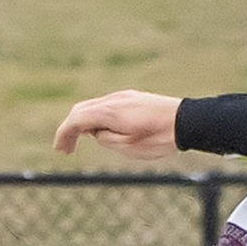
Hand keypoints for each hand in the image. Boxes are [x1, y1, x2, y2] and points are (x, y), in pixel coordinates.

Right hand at [53, 89, 181, 156]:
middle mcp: (113, 99)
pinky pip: (107, 106)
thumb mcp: (128, 147)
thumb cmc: (159, 137)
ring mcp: (124, 96)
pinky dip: (97, 117)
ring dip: (84, 123)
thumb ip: (106, 138)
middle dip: (70, 128)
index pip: (76, 119)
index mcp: (109, 111)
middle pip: (81, 110)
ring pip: (94, 106)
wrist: (186, 121)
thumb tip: (97, 132)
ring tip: (82, 140)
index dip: (64, 134)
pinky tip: (101, 130)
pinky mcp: (133, 98)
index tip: (60, 149)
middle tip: (66, 149)